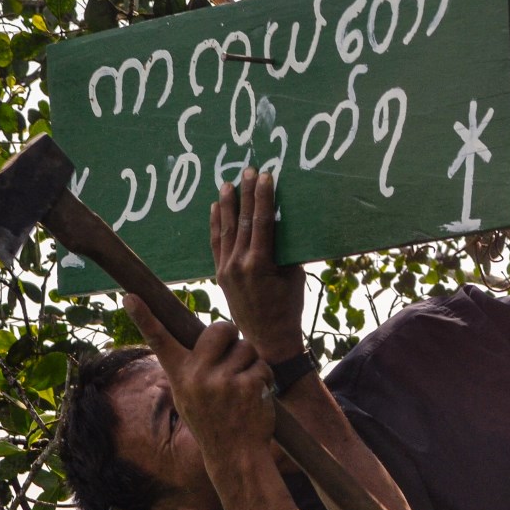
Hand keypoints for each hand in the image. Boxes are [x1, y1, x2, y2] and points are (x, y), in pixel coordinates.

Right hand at [123, 293, 275, 465]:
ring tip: (243, 387)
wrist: (235, 456)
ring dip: (250, 362)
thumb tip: (205, 338)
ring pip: (246, 347)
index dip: (144, 317)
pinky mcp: (247, 385)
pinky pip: (262, 365)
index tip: (130, 297)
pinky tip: (256, 397)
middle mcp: (197, 375)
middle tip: (232, 355)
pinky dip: (264, 378)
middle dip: (231, 336)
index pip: (159, 340)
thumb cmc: (213, 422)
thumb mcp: (189, 397)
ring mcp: (223, 380)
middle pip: (220, 328)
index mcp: (179, 375)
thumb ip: (192, 368)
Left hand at [212, 168, 307, 360]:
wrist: (268, 339)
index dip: (263, 197)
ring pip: (225, 229)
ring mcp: (226, 269)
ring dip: (228, 204)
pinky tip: (216, 207)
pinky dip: (216, 224)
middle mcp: (238, 264)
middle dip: (246, 193)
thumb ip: (286, 250)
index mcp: (259, 264)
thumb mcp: (294, 276)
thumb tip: (282, 223)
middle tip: (248, 170)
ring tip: (228, 182)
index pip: (261, 221)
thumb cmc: (288, 307)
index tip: (265, 176)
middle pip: (242, 220)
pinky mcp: (220, 274)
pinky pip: (216, 243)